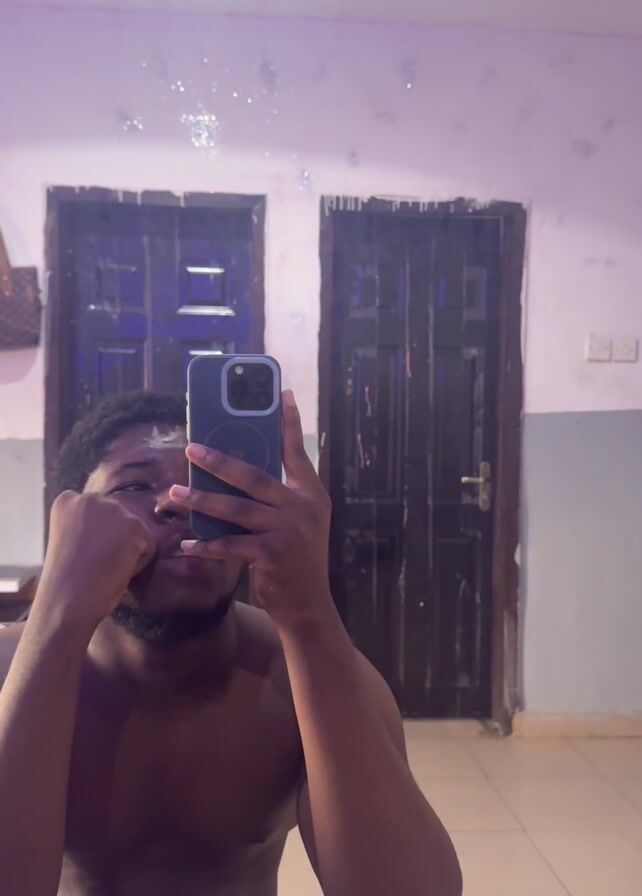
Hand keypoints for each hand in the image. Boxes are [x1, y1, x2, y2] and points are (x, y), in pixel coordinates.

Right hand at [37, 491, 154, 631]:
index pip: (95, 511)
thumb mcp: (69, 539)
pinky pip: (147, 545)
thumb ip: (87, 526)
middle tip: (98, 563)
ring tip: (106, 568)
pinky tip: (118, 571)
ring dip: (127, 550)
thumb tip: (114, 529)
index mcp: (67, 500)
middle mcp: (90, 497)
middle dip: (114, 538)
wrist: (69, 598)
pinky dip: (138, 563)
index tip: (82, 553)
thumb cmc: (65, 578)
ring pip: (133, 531)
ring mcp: (113, 509)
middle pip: (117, 517)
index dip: (94, 536)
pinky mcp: (135, 526)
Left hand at [171, 391, 332, 627]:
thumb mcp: (299, 522)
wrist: (308, 605)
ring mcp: (288, 530)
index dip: (288, 423)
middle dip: (219, 461)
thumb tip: (240, 470)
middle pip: (254, 475)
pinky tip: (186, 544)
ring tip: (175, 493)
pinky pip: (229, 544)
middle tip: (191, 448)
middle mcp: (302, 507)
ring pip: (234, 508)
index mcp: (311, 494)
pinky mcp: (271, 553)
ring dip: (201, 500)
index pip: (297, 452)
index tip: (282, 394)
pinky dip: (205, 545)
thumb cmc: (296, 560)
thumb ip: (280, 497)